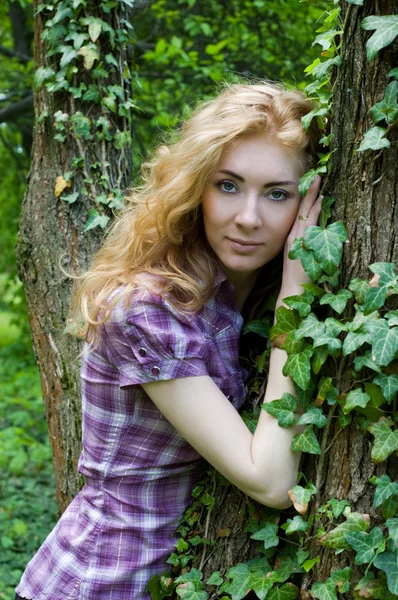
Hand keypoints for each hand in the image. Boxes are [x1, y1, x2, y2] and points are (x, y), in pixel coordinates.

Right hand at [277, 175, 322, 303]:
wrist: (293, 288)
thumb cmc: (297, 276)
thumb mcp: (298, 258)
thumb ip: (302, 247)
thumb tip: (310, 239)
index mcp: (291, 238)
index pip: (298, 215)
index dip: (304, 200)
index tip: (310, 187)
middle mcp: (294, 235)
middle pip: (300, 210)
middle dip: (308, 193)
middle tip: (316, 177)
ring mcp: (299, 238)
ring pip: (305, 213)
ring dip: (312, 198)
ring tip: (318, 183)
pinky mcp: (304, 242)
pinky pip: (310, 223)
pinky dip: (315, 211)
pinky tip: (320, 201)